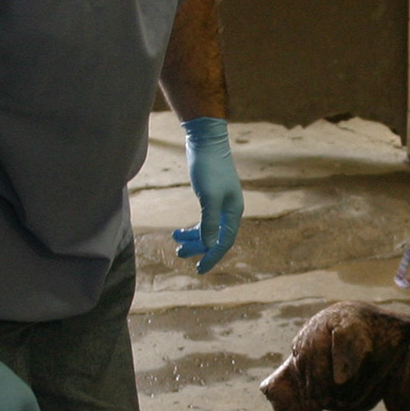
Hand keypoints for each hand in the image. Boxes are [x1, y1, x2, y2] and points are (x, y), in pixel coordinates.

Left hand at [173, 116, 243, 273]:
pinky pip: (203, 220)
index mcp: (233, 212)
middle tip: (179, 254)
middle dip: (198, 248)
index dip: (211, 257)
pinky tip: (179, 230)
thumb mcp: (208, 197)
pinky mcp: (209, 197)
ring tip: (175, 240)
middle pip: (215, 238)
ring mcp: (220, 204)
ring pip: (208, 229)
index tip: (198, 269)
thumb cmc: (209, 168)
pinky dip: (192, 227)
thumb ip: (210, 222)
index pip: (224, 242)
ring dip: (192, 238)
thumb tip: (210, 245)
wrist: (205, 141)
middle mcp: (229, 210)